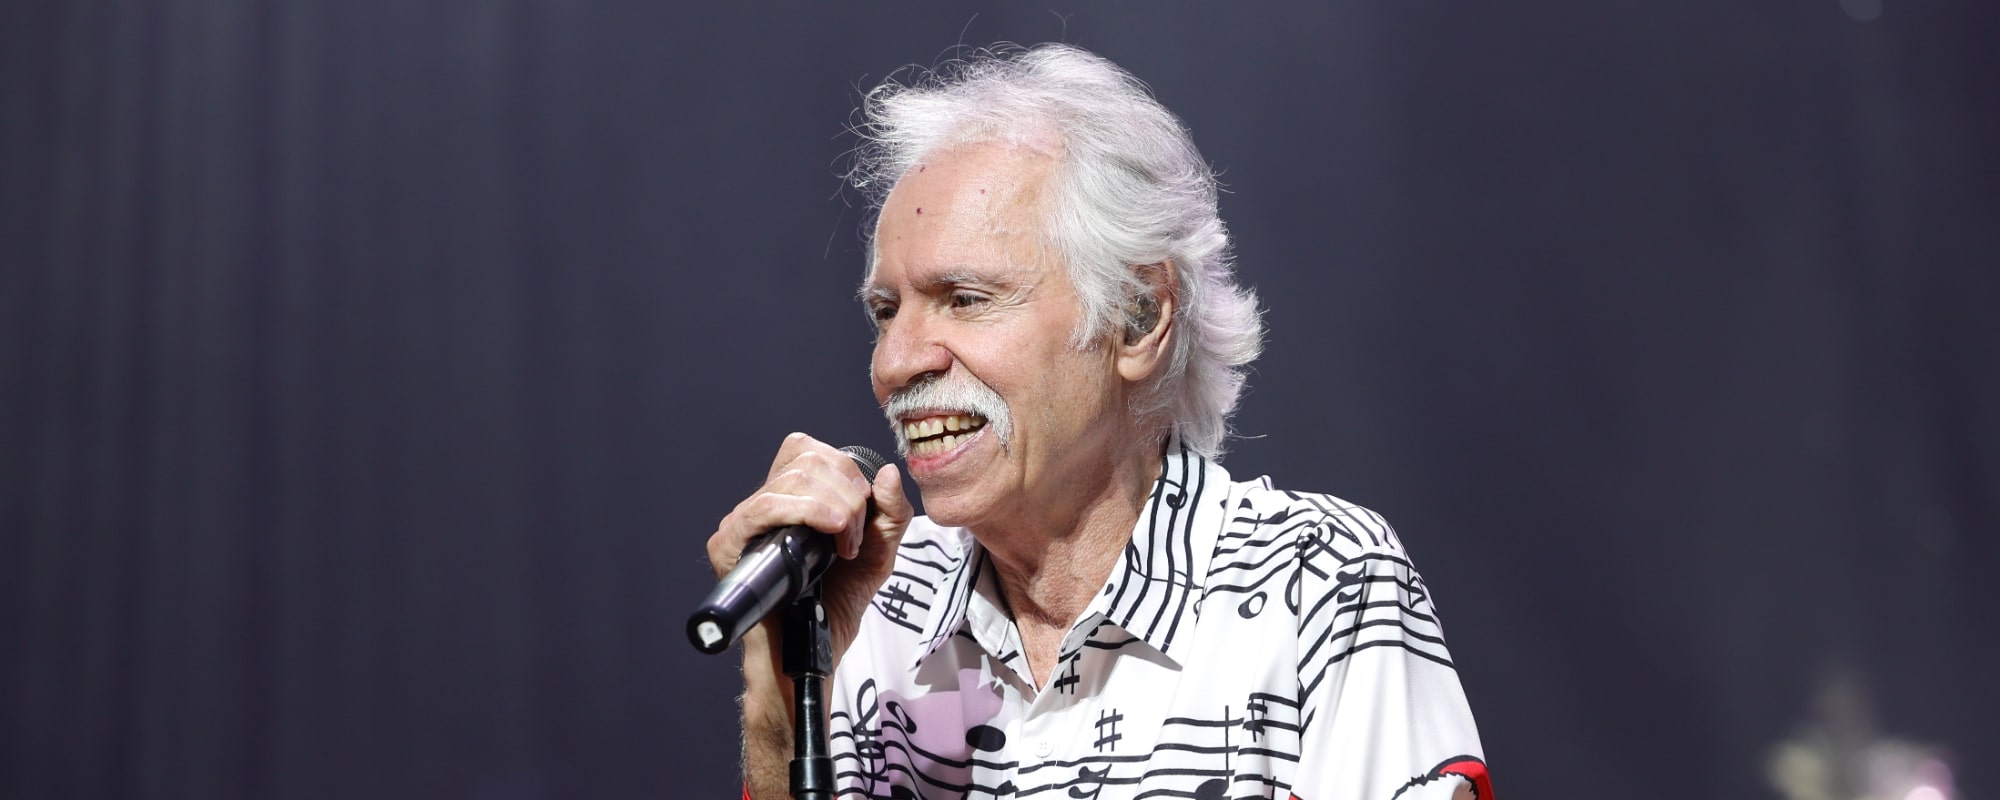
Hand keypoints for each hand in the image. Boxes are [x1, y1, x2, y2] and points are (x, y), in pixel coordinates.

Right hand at [706, 432, 913, 664]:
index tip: (863, 511)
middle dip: (849, 493)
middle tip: (856, 536)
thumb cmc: (837, 603)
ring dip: (835, 507)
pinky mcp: (727, 544)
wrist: (815, 648)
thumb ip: (891, 513)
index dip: (844, 470)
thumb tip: (888, 473)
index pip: (808, 450)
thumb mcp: (879, 553)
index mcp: (792, 498)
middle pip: (807, 460)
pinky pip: (762, 507)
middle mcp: (763, 505)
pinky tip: (830, 531)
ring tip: (845, 545)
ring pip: (791, 479)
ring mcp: (743, 523)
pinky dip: (806, 511)